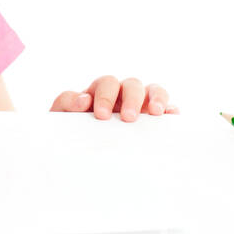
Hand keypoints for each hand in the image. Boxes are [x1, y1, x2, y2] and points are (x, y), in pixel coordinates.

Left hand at [50, 75, 178, 121]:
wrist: (80, 149)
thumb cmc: (72, 129)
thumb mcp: (62, 116)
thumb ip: (66, 104)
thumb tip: (83, 100)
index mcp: (100, 91)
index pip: (106, 84)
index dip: (105, 96)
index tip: (101, 116)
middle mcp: (122, 93)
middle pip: (132, 84)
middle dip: (131, 99)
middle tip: (128, 118)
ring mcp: (140, 103)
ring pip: (152, 90)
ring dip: (155, 98)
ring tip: (154, 113)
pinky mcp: (153, 116)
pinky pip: (167, 107)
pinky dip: (170, 108)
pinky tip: (171, 115)